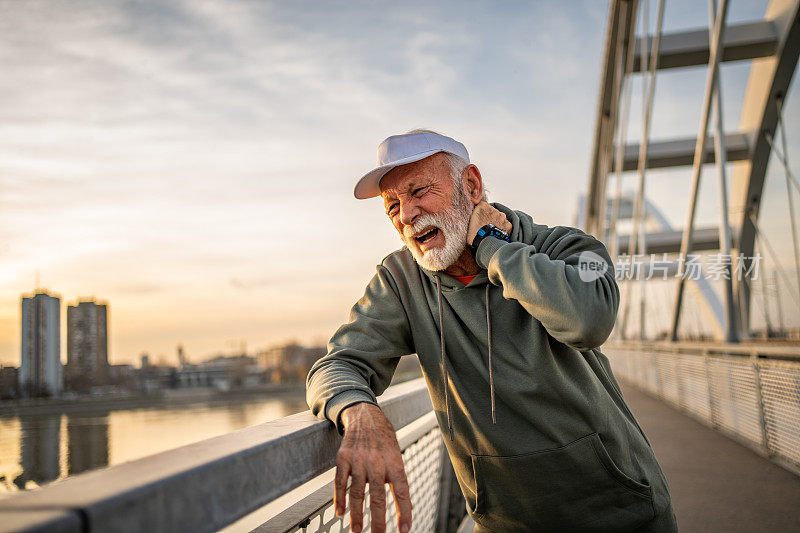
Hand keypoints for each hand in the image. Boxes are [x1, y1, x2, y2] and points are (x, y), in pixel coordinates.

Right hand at [336, 403, 411, 532]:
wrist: (366, 417)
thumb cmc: (384, 441)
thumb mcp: (396, 456)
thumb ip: (396, 478)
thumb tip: (401, 507)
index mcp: (394, 462)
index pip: (402, 491)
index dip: (404, 511)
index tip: (404, 530)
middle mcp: (377, 462)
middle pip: (378, 496)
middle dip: (378, 520)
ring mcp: (359, 460)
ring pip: (357, 492)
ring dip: (357, 514)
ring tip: (357, 531)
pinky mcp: (343, 458)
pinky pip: (340, 482)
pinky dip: (339, 498)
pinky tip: (340, 512)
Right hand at [466, 201, 511, 244]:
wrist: (485, 243)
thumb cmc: (475, 234)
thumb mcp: (469, 221)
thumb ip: (474, 214)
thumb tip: (475, 213)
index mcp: (483, 206)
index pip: (483, 206)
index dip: (482, 213)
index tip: (480, 219)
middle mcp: (494, 209)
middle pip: (492, 212)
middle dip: (490, 217)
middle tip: (485, 227)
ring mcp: (502, 216)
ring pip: (500, 218)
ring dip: (497, 222)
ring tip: (492, 231)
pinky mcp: (508, 224)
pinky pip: (506, 225)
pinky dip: (503, 229)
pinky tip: (497, 234)